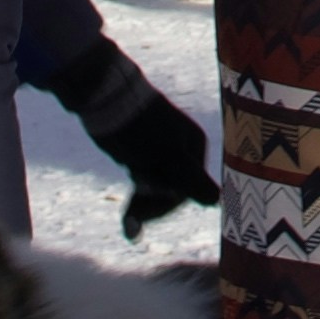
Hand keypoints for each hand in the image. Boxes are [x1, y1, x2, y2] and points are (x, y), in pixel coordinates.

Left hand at [97, 80, 218, 237]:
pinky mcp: (144, 151)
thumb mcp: (165, 155)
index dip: (168, 205)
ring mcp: (163, 150)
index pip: (190, 187)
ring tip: (127, 223)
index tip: (144, 216)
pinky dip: (138, 196)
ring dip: (144, 205)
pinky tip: (128, 216)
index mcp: (194, 146)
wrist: (103, 96)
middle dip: (153, 206)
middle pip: (174, 188)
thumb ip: (189, 179)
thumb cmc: (138, 127)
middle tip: (129, 221)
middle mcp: (182, 149)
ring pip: (159, 187)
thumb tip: (216, 200)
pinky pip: (146, 180)